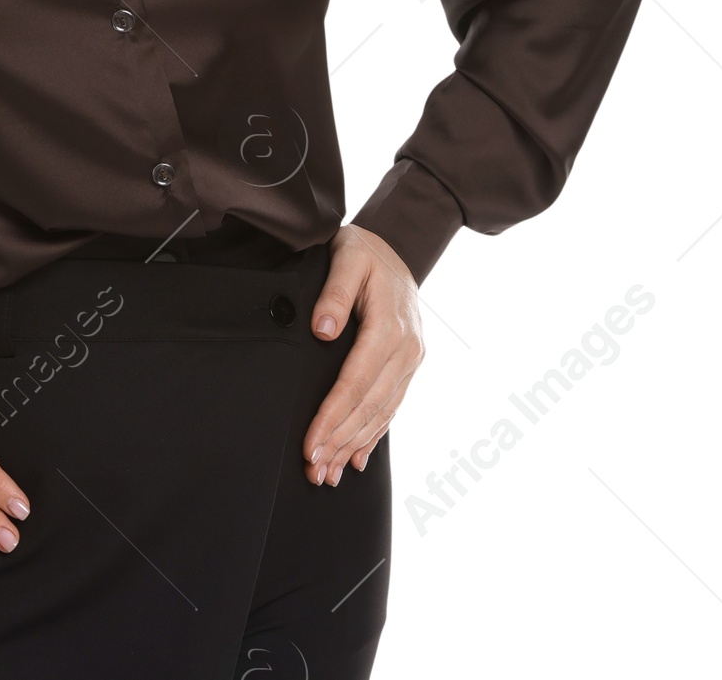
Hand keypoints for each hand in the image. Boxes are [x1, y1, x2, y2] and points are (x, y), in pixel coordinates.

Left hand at [301, 225, 424, 486]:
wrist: (399, 247)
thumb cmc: (365, 250)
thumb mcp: (348, 257)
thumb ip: (335, 293)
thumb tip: (322, 331)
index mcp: (390, 327)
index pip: (355, 383)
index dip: (332, 416)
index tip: (311, 442)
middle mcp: (406, 350)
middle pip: (368, 406)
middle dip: (339, 442)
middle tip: (313, 469)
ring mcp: (410, 361)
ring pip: (381, 414)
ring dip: (354, 447)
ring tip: (328, 474)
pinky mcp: (408, 366)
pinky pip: (391, 408)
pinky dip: (373, 436)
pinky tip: (357, 459)